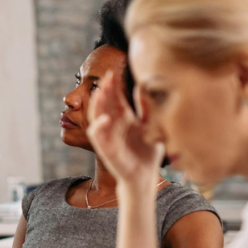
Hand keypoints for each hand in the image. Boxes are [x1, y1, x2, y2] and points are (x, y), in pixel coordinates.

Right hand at [87, 70, 164, 191]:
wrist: (145, 176)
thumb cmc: (148, 152)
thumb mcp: (151, 125)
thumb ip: (146, 107)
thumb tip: (142, 85)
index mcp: (124, 117)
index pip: (115, 97)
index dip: (113, 85)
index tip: (113, 72)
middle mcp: (113, 124)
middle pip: (105, 102)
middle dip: (104, 90)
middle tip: (107, 77)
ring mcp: (107, 135)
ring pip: (96, 115)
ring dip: (96, 104)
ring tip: (100, 92)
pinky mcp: (105, 147)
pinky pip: (97, 135)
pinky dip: (98, 126)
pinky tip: (106, 118)